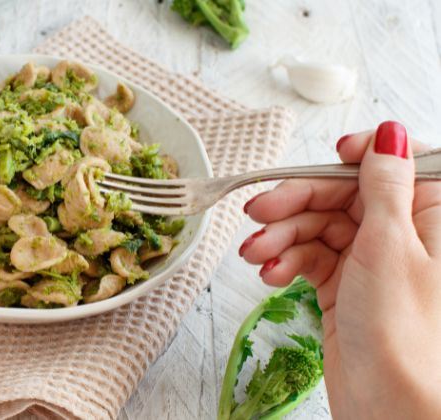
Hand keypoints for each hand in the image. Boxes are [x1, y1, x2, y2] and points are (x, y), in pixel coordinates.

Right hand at [239, 121, 440, 417]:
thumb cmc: (405, 332)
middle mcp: (403, 235)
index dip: (358, 157)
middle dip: (297, 203)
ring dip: (281, 238)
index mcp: (430, 216)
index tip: (327, 156)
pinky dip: (286, 263)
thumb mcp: (391, 244)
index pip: (393, 165)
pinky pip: (310, 258)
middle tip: (257, 211)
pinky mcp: (344, 287)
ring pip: (318, 227)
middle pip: (342, 195)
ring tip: (253, 256)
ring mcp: (371, 262)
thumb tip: (390, 133)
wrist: (391, 407)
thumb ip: (385, 183)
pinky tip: (271, 276)